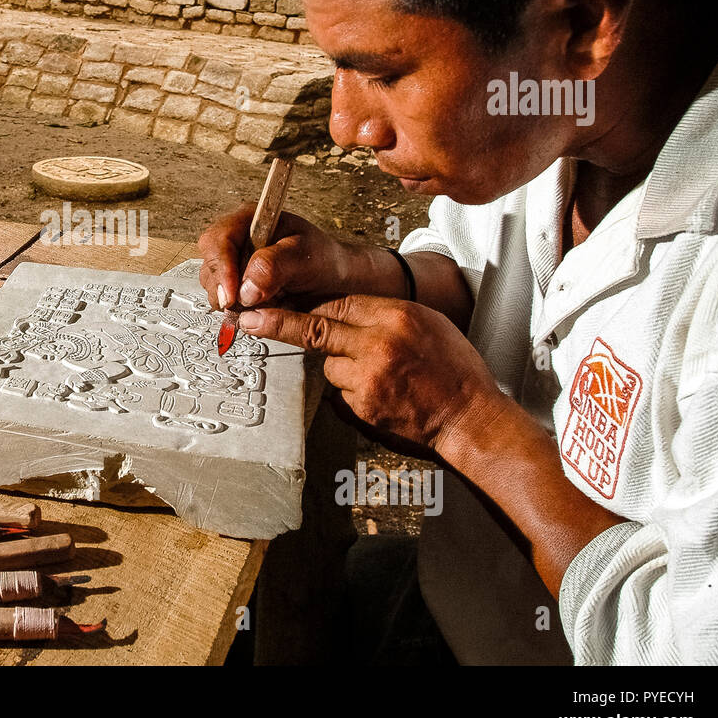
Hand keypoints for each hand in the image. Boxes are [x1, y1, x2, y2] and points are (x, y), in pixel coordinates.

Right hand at [197, 203, 350, 311]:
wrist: (332, 277)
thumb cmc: (322, 258)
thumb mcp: (304, 256)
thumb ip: (273, 266)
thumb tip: (245, 288)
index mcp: (250, 219)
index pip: (219, 240)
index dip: (222, 268)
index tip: (232, 295)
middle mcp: (237, 237)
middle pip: (210, 263)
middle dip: (225, 288)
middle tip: (246, 304)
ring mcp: (234, 261)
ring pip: (213, 284)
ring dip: (231, 300)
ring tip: (262, 302)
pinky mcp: (235, 282)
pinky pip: (222, 298)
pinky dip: (236, 308)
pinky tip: (258, 306)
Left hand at [238, 294, 512, 453]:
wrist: (470, 417)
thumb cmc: (454, 368)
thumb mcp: (426, 322)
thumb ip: (383, 314)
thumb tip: (343, 311)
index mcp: (396, 316)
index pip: (338, 302)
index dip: (309, 304)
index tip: (276, 300)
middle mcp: (378, 345)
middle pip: (316, 328)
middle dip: (278, 323)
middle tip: (247, 319)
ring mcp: (369, 378)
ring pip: (329, 365)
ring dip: (341, 366)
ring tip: (380, 375)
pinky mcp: (363, 406)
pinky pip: (340, 391)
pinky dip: (352, 391)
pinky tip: (381, 393)